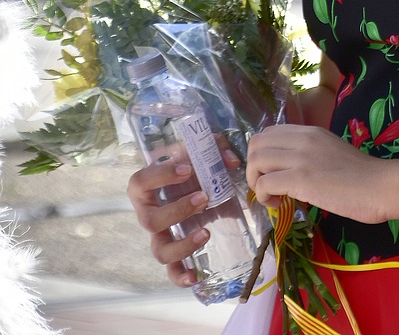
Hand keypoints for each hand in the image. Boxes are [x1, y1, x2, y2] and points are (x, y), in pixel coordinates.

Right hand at [126, 145, 240, 288]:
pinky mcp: (173, 250)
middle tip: (203, 197)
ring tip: (206, 232)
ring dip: (182, 245)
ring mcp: (159, 235)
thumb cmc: (189, 163)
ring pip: (159, 250)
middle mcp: (147, 213)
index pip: (140, 182)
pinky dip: (180, 276)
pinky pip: (171, 270)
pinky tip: (195, 276)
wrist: (191, 180)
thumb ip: (216, 148)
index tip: (187, 169)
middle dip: (177, 211)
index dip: (161, 177)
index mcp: (144, 187)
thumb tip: (232, 161)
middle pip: (149, 221)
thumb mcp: (199, 150)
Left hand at [247, 123, 390, 224]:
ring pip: (256, 161)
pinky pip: (264, 184)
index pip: (269, 132)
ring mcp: (301, 158)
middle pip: (256, 143)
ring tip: (272, 197)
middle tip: (266, 186)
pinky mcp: (301, 179)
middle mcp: (302, 139)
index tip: (271, 172)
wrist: (380, 186)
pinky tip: (278, 205)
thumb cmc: (362, 175)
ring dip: (256, 182)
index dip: (262, 154)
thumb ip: (311, 153)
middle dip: (253, 168)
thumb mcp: (332, 152)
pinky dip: (264, 197)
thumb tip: (291, 169)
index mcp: (310, 132)